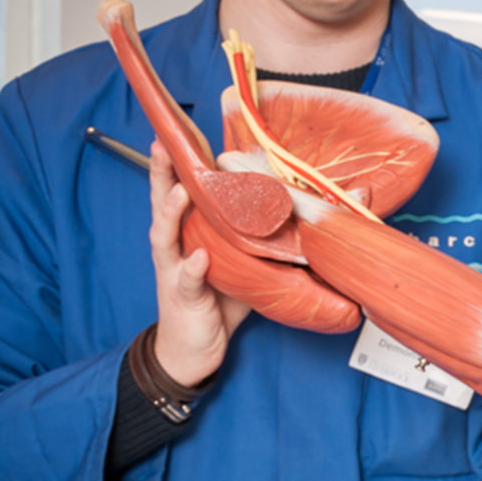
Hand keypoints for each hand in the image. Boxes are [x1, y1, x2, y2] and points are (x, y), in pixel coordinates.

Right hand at [149, 142, 249, 386]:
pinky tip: (199, 257)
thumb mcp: (247, 264)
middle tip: (164, 145)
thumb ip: (270, 240)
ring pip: (165, 234)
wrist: (195, 349)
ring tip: (181, 192)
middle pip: (164, 200)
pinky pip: (185, 278)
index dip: (183, 162)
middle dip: (163, 172)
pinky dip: (192, 267)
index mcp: (191, 230)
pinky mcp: (181, 295)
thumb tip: (317, 220)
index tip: (184, 131)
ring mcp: (174, 268)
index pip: (184, 189)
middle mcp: (177, 244)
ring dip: (172, 211)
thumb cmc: (219, 301)